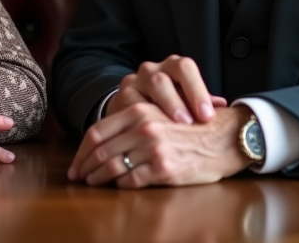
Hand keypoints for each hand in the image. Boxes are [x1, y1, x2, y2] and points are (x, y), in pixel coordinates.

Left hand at [67, 102, 251, 187]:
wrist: (223, 138)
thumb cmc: (189, 127)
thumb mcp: (158, 115)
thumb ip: (131, 123)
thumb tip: (99, 143)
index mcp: (138, 111)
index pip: (97, 132)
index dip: (81, 152)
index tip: (76, 164)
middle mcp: (143, 128)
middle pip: (100, 151)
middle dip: (85, 168)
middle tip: (78, 178)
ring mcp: (153, 149)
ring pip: (113, 167)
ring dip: (99, 179)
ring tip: (93, 184)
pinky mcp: (164, 169)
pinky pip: (132, 181)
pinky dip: (120, 186)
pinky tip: (118, 187)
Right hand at [106, 56, 227, 123]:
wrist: (134, 109)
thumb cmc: (168, 107)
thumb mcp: (186, 101)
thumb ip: (202, 102)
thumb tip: (223, 106)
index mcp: (173, 67)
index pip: (185, 68)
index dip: (197, 90)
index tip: (207, 115)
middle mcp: (153, 69)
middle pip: (163, 78)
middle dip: (177, 101)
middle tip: (188, 122)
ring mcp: (135, 81)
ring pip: (147, 89)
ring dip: (162, 108)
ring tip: (172, 128)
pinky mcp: (121, 96)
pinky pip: (131, 106)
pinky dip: (142, 120)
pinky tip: (150, 133)